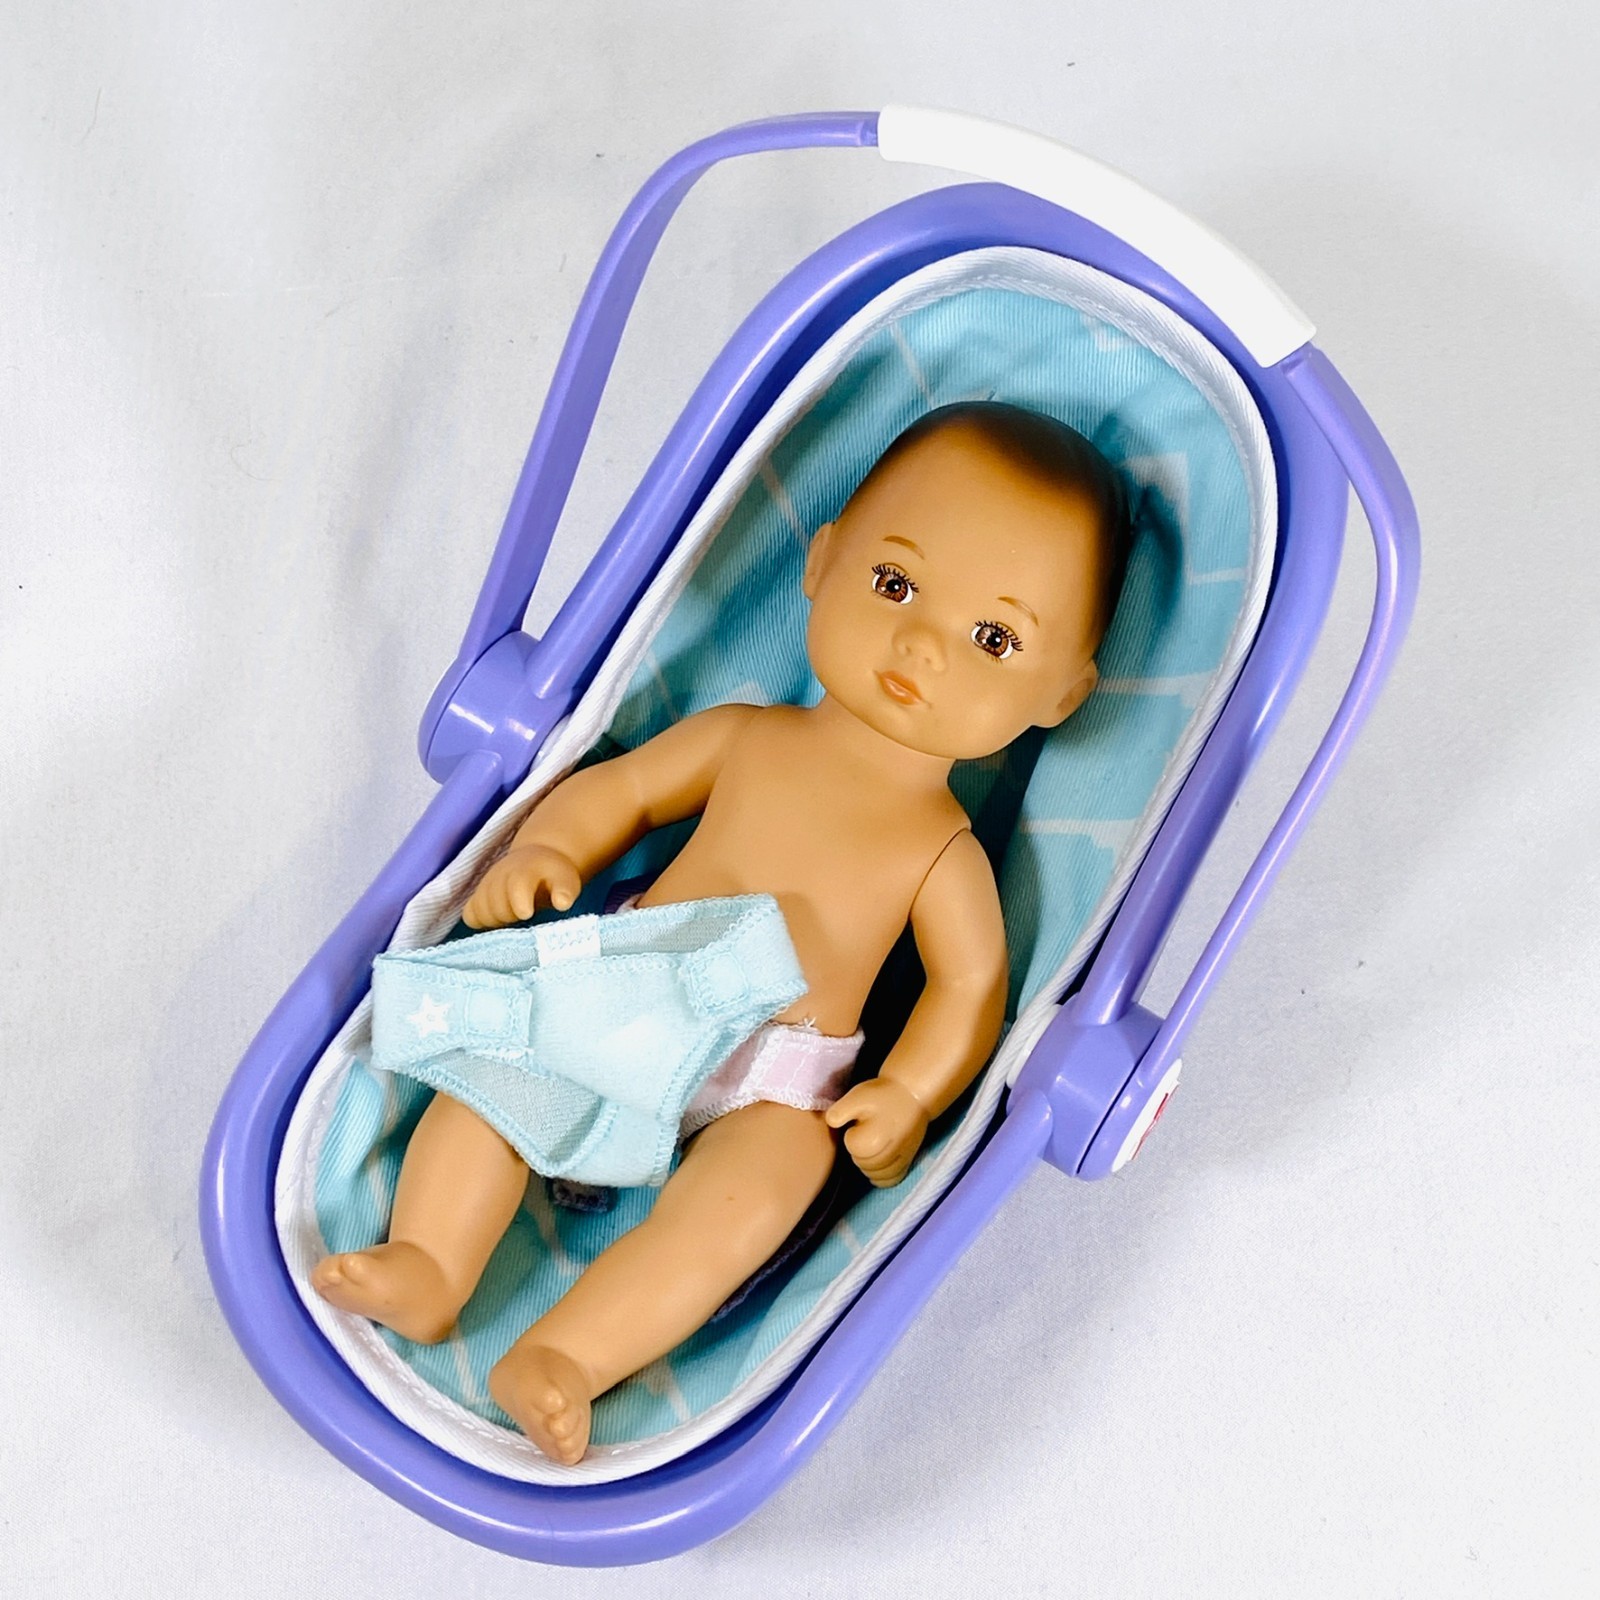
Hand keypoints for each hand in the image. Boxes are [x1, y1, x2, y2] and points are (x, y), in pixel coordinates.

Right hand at [462, 844, 582, 928]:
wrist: (536, 861)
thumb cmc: (553, 876)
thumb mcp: (566, 880)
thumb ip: (565, 891)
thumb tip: (562, 903)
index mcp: (524, 870)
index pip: (515, 885)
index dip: (519, 903)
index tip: (527, 913)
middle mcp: (499, 875)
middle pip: (497, 906)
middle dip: (512, 916)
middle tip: (527, 914)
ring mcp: (485, 886)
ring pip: (481, 912)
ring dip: (498, 920)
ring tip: (514, 916)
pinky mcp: (477, 897)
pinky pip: (470, 916)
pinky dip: (481, 922)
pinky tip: (498, 920)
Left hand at [824, 1077, 929, 1187]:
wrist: (913, 1094)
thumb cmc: (883, 1094)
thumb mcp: (857, 1096)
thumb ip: (840, 1111)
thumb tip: (831, 1123)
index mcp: (874, 1138)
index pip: (852, 1148)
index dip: (851, 1135)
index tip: (858, 1123)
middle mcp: (889, 1153)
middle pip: (863, 1164)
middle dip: (859, 1151)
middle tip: (865, 1132)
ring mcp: (901, 1159)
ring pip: (876, 1175)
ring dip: (868, 1165)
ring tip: (871, 1145)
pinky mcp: (908, 1161)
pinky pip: (892, 1180)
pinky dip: (882, 1177)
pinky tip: (877, 1165)